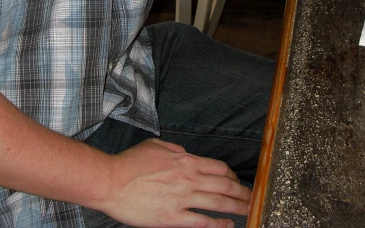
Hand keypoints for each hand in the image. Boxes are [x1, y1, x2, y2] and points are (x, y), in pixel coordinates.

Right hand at [97, 138, 250, 226]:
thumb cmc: (130, 163)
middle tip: (253, 197)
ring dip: (237, 207)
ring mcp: (181, 198)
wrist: (111, 181)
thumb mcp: (155, 146)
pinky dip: (219, 224)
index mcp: (184, 160)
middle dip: (241, 192)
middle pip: (224, 184)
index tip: (237, 181)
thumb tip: (186, 154)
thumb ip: (175, 150)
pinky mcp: (173, 217)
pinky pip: (202, 222)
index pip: (218, 167)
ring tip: (248, 210)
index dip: (232, 175)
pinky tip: (228, 224)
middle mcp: (187, 178)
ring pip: (218, 202)